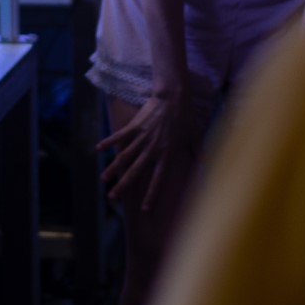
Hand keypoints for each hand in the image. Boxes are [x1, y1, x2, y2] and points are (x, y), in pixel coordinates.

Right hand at [98, 92, 201, 209]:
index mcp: (167, 154)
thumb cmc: (186, 117)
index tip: (144, 208)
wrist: (174, 97)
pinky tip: (98, 148)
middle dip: (123, 185)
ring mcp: (142, 137)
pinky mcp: (135, 126)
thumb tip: (206, 164)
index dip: (151, 194)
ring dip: (113, 168)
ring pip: (125, 156)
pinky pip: (120, 135)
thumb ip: (198, 152)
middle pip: (135, 171)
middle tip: (112, 197)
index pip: (158, 179)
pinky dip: (109, 141)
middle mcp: (152, 149)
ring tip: (103, 179)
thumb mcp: (195, 136)